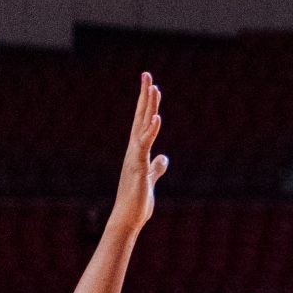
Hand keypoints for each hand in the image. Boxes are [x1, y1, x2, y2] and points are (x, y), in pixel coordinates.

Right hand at [110, 73, 167, 234]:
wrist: (129, 217)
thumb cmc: (138, 200)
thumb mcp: (151, 179)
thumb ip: (157, 167)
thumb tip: (164, 157)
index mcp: (138, 150)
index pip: (143, 121)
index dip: (147, 103)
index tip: (150, 85)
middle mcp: (134, 149)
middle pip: (141, 116)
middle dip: (145, 95)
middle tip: (147, 74)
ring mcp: (135, 156)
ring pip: (142, 126)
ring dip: (148, 106)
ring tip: (153, 88)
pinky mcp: (139, 166)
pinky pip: (145, 144)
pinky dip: (150, 131)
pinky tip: (156, 118)